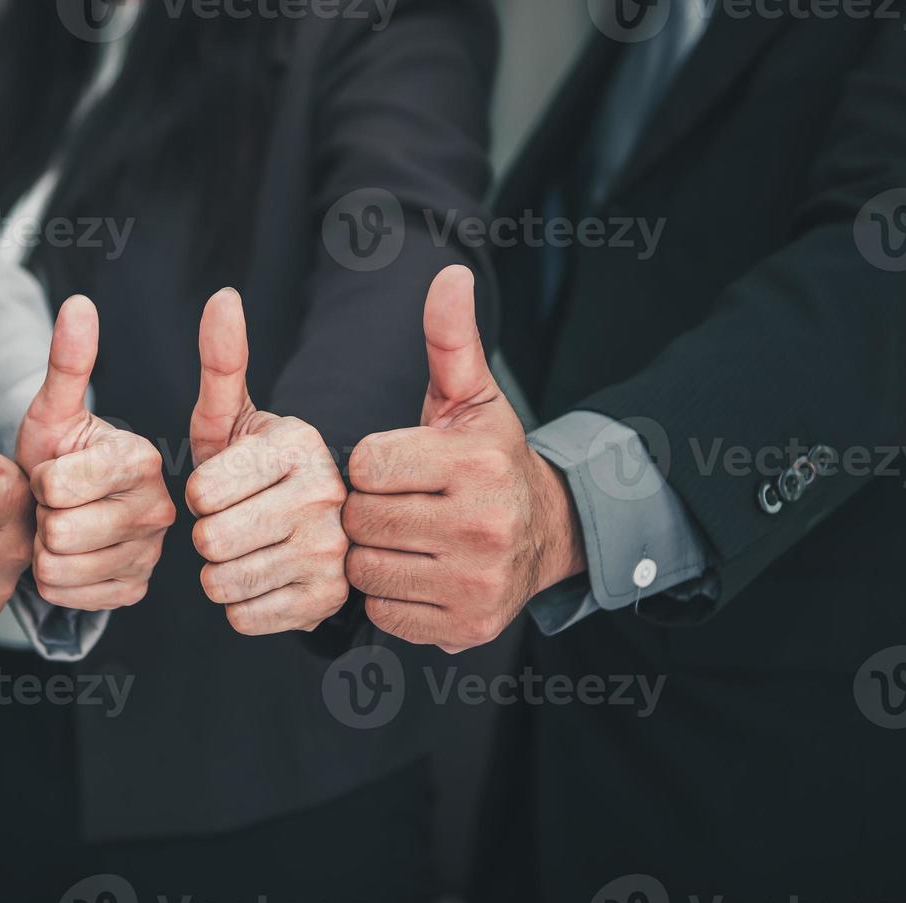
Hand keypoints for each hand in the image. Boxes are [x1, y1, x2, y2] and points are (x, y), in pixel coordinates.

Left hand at [14, 296, 173, 609]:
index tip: (52, 472)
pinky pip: (67, 595)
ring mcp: (151, 555)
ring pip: (59, 567)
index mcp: (141, 458)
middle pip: (59, 531)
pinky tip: (66, 559)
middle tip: (52, 506)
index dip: (39, 481)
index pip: (57, 485)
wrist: (61, 511)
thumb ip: (67, 362)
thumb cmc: (54, 455)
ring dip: (42, 551)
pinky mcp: (133, 591)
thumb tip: (78, 303)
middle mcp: (159, 508)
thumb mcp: (52, 412)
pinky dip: (54, 582)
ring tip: (57, 528)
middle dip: (39, 518)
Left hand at [184, 288, 349, 634]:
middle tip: (231, 523)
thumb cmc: (255, 470)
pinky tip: (261, 578)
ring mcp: (335, 555)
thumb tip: (223, 296)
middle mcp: (329, 497)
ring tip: (245, 549)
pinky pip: (241, 617)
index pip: (202, 491)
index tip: (220, 487)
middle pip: (210, 540)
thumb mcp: (234, 418)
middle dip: (204, 536)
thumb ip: (222, 362)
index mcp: (303, 445)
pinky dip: (239, 604)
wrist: (309, 532)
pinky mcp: (328, 603)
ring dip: (218, 572)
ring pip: (222, 582)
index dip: (196, 495)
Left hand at [342, 265, 584, 652]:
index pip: (365, 466)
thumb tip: (449, 273)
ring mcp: (476, 581)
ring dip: (374, 555)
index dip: (369, 466)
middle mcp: (481, 524)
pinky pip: (382, 613)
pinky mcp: (466, 626)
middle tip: (400, 504)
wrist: (544, 534)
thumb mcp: (471, 397)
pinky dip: (389, 596)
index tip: (397, 466)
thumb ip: (449, 338)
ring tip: (408, 537)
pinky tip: (418, 571)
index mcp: (474, 463)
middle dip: (368, 511)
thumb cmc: (488, 458)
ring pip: (366, 570)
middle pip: (361, 521)